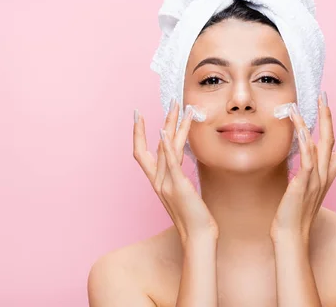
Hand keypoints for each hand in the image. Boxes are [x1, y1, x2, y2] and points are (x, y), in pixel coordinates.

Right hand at [133, 100, 218, 242]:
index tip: (138, 114)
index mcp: (156, 181)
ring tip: (177, 106)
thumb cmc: (193, 216)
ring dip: (170, 124)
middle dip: (162, 120)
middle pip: (154, 144)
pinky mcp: (178, 185)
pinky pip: (170, 162)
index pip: (140, 152)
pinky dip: (165, 146)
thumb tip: (178, 160)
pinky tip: (163, 131)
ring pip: (165, 147)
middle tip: (171, 100)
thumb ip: (177, 176)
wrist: (198, 236)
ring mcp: (166, 182)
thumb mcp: (182, 193)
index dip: (137, 133)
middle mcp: (157, 180)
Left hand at [271, 93, 335, 242]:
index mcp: (328, 177)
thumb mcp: (304, 189)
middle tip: (325, 94)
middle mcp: (325, 175)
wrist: (291, 236)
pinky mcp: (303, 183)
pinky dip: (306, 141)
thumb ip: (307, 171)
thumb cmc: (293, 214)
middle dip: (330, 116)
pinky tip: (301, 126)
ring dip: (316, 121)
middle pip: (334, 140)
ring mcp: (316, 179)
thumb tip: (305, 154)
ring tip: (310, 102)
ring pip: (321, 144)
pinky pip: (307, 158)